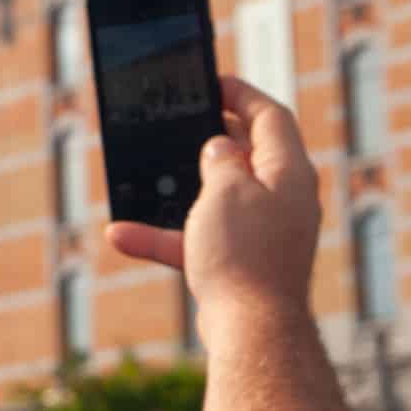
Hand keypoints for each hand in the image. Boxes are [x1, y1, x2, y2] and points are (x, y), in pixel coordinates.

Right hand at [107, 76, 321, 335]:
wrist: (251, 329)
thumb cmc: (244, 254)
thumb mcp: (225, 189)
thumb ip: (220, 157)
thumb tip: (219, 146)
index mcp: (288, 172)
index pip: (271, 117)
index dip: (242, 94)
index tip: (213, 81)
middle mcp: (283, 199)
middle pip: (247, 154)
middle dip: (210, 139)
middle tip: (181, 123)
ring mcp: (265, 232)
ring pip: (217, 198)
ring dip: (179, 190)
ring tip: (149, 178)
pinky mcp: (243, 262)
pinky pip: (200, 238)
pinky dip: (166, 234)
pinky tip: (122, 235)